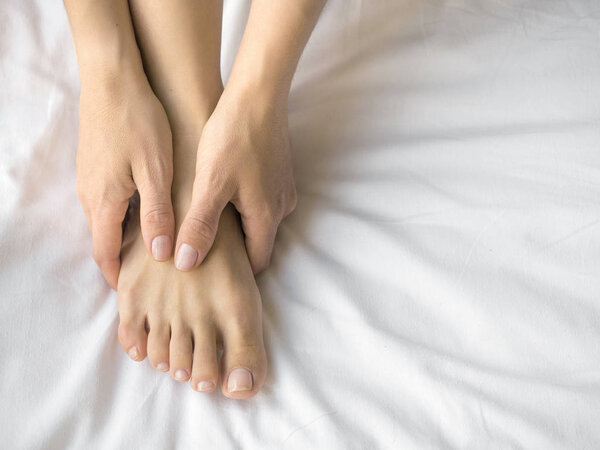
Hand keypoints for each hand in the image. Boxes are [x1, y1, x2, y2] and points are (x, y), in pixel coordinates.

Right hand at [76, 72, 174, 288]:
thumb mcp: (155, 170)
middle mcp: (89, 195)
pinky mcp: (95, 166)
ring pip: (106, 221)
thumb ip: (157, 213)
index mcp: (103, 201)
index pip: (104, 253)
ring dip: (125, 239)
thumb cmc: (138, 121)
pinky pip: (107, 203)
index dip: (119, 276)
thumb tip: (159, 253)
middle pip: (104, 240)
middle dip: (123, 261)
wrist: (113, 78)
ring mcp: (89, 179)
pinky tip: (147, 214)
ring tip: (154, 248)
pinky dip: (123, 218)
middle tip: (151, 274)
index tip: (136, 291)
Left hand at [174, 87, 296, 273]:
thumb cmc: (233, 137)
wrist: (257, 94)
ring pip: (258, 219)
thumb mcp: (211, 184)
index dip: (234, 269)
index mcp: (266, 216)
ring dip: (236, 222)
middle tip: (200, 242)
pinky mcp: (279, 171)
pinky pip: (261, 198)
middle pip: (257, 241)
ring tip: (206, 213)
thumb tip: (187, 264)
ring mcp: (283, 188)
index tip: (207, 267)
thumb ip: (200, 226)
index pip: (256, 262)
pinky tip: (222, 187)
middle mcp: (281, 207)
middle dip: (232, 247)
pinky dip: (242, 202)